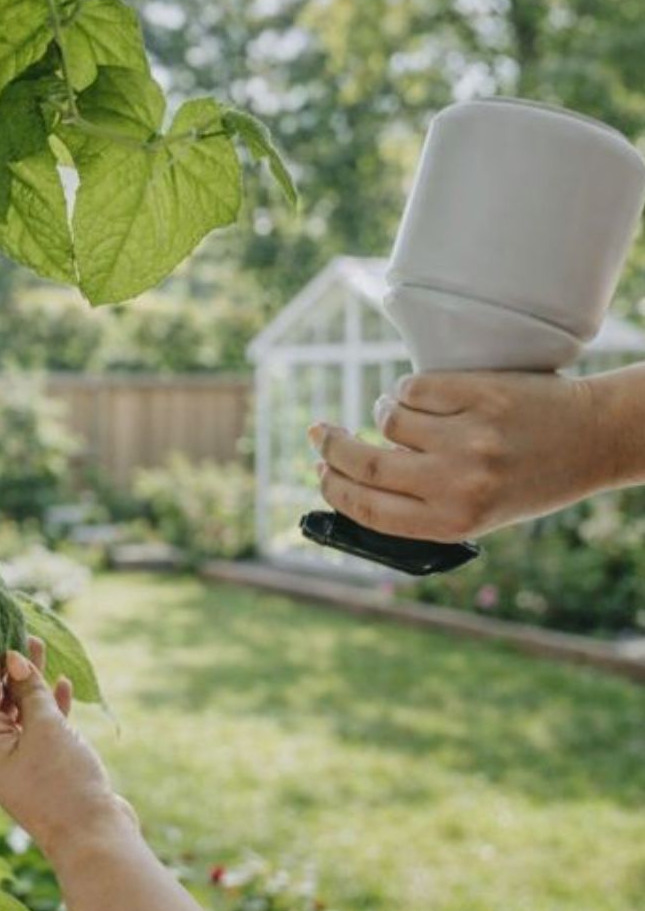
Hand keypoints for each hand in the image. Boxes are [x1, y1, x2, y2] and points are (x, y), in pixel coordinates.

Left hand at [0, 636, 136, 862]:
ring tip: (40, 644)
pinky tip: (62, 685)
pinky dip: (48, 704)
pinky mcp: (40, 763)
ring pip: (18, 707)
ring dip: (30, 679)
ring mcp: (15, 758)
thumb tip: (13, 657)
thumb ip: (28, 688)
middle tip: (19, 626)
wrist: (93, 835)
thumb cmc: (62, 781)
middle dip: (8, 660)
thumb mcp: (45, 725)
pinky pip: (37, 725)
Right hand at [310, 370, 610, 541]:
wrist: (592, 440)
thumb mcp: (474, 512)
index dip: (333, 488)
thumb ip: (416, 505)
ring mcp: (469, 437)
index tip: (318, 469)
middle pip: (365, 463)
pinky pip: (415, 388)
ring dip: (384, 412)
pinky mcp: (480, 395)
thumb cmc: (527, 480)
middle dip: (332, 445)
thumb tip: (346, 478)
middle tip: (320, 432)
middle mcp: (457, 484)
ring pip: (389, 418)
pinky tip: (431, 396)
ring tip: (403, 414)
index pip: (367, 509)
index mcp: (451, 522)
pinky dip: (410, 390)